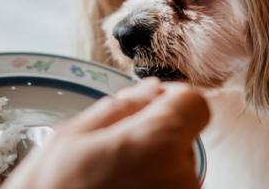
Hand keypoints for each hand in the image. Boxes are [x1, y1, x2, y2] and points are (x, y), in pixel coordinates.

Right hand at [4, 79, 209, 188]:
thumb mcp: (73, 136)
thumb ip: (122, 106)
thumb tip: (151, 89)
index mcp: (159, 143)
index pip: (195, 103)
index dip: (170, 99)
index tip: (147, 107)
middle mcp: (181, 177)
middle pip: (183, 138)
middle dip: (154, 137)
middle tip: (110, 153)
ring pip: (175, 170)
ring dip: (150, 169)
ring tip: (109, 182)